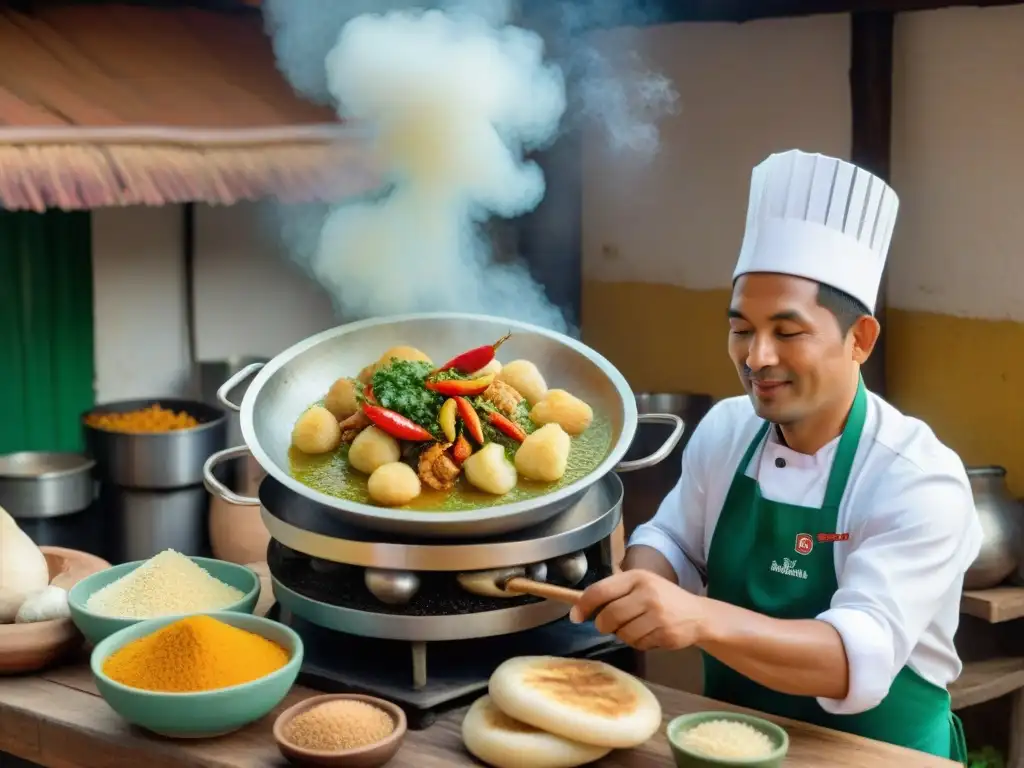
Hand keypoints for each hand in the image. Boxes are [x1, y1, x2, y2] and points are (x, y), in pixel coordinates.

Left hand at [569, 570, 707, 650]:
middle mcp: (647, 593)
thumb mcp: (640, 586)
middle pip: (609, 616)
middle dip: (604, 625)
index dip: (584, 605)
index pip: (600, 590)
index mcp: (637, 577)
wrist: (698, 615)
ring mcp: (658, 614)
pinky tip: (650, 634)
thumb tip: (579, 608)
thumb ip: (614, 593)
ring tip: (637, 627)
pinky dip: (639, 643)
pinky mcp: (666, 633)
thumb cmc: (662, 599)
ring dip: (624, 635)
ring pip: (623, 634)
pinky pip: (638, 644)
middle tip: (610, 626)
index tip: (575, 616)